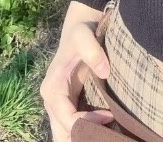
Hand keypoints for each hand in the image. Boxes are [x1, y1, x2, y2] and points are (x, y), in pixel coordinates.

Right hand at [40, 1, 115, 140]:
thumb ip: (92, 51)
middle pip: (62, 135)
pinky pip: (72, 129)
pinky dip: (85, 134)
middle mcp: (51, 102)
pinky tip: (102, 131)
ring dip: (84, 137)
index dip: (88, 122)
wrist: (79, 30)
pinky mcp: (67, 108)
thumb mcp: (84, 36)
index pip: (68, 118)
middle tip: (107, 133)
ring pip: (65, 136)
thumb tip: (105, 72)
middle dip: (82, 138)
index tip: (110, 115)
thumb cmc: (80, 34)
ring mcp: (58, 107)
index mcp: (52, 89)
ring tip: (106, 133)